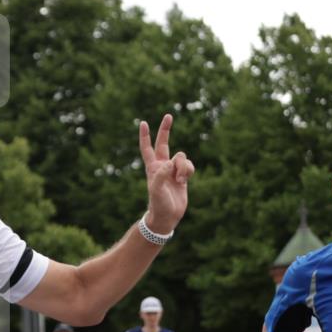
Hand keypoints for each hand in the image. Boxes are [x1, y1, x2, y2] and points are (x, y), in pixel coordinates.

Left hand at [139, 115, 194, 233]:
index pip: (147, 148)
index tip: (143, 123)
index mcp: (152, 167)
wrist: (167, 216)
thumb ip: (161, 175)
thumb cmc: (158, 204)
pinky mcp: (182, 176)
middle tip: (168, 115)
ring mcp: (173, 170)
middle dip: (165, 130)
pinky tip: (184, 182)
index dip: (145, 136)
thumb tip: (170, 163)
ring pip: (182, 157)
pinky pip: (189, 165)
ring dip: (183, 167)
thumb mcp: (157, 189)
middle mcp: (162, 166)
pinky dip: (188, 172)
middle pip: (164, 143)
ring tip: (179, 181)